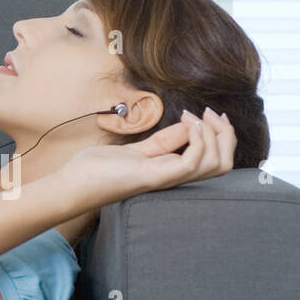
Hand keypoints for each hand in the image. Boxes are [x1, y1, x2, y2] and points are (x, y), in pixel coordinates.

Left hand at [58, 107, 237, 211]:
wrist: (72, 185)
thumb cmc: (98, 170)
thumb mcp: (137, 149)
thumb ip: (163, 141)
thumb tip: (187, 128)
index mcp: (171, 171)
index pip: (215, 160)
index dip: (221, 135)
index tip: (207, 114)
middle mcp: (174, 177)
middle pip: (224, 165)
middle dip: (227, 135)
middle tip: (211, 114)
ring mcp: (166, 178)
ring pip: (216, 165)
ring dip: (215, 135)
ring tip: (198, 117)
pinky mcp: (154, 177)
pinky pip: (192, 162)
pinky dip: (198, 139)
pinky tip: (189, 124)